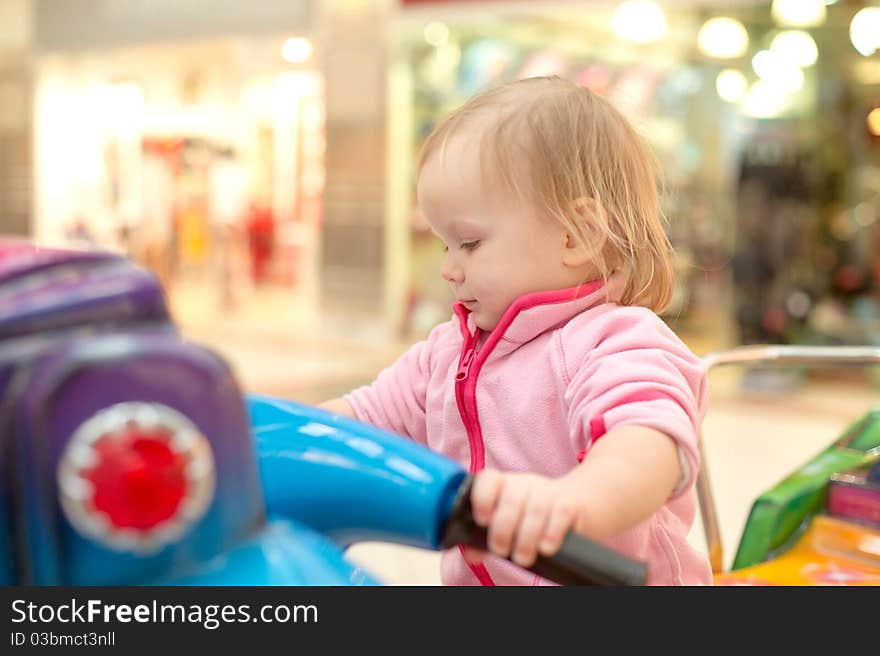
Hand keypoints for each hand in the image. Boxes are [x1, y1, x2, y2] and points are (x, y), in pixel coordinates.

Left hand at [469, 469, 584, 568]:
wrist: (576, 505)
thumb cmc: (531, 516)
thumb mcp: (507, 523)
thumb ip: (485, 537)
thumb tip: (471, 554)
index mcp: (504, 486)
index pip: (489, 479)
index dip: (482, 498)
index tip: (482, 520)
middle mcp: (525, 484)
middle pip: (512, 498)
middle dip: (503, 528)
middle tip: (501, 550)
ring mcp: (549, 491)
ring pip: (536, 508)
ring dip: (526, 537)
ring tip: (522, 558)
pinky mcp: (570, 503)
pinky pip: (561, 513)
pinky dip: (551, 533)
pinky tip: (545, 547)